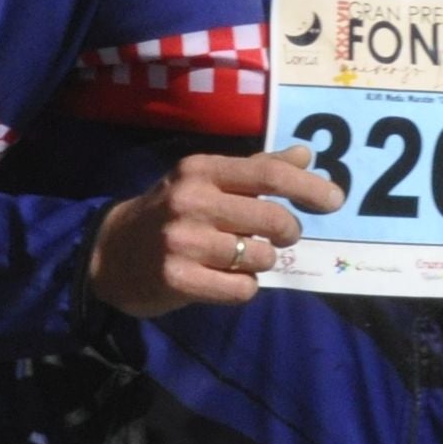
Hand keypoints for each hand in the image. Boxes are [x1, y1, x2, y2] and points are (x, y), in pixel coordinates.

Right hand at [89, 147, 345, 315]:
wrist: (108, 253)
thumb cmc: (166, 213)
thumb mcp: (203, 181)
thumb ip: (255, 169)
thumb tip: (305, 154)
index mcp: (201, 170)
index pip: (269, 174)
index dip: (309, 187)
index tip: (334, 201)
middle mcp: (191, 201)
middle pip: (274, 219)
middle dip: (287, 232)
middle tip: (280, 238)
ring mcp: (183, 241)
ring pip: (261, 257)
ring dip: (261, 262)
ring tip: (239, 260)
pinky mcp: (177, 279)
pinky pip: (242, 289)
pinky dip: (244, 287)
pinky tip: (225, 280)